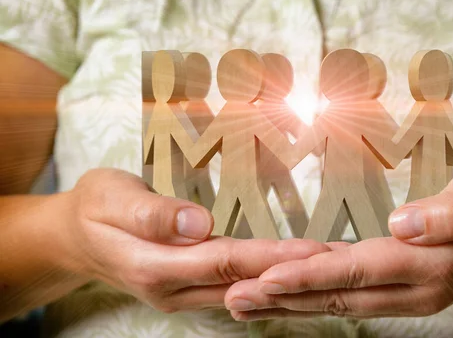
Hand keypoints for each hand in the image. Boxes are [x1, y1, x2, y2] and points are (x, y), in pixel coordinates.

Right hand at [58, 168, 330, 312]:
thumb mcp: (111, 198)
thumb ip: (152, 213)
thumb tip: (199, 224)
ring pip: (240, 290)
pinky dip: (263, 283)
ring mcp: (180, 294)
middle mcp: (171, 289)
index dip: (270, 257)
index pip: (223, 262)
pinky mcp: (186, 288)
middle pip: (241, 281)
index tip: (312, 251)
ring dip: (283, 282)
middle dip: (291, 274)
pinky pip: (231, 288)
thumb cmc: (94, 208)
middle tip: (339, 262)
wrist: (74, 236)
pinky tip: (289, 278)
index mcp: (153, 266)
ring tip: (327, 269)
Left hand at [224, 159, 452, 319]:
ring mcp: (408, 295)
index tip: (265, 278)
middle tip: (230, 298)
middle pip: (337, 296)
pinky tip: (288, 296)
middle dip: (282, 298)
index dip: (309, 275)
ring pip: (338, 303)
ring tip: (242, 304)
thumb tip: (405, 225)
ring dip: (289, 305)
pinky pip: (350, 298)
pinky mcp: (403, 290)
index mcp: (430, 262)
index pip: (357, 270)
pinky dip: (313, 299)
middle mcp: (414, 288)